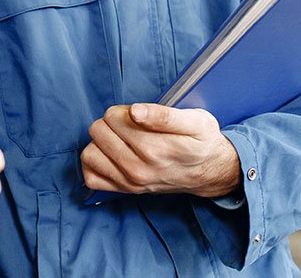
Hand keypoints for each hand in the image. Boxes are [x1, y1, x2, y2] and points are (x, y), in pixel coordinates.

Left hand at [81, 103, 241, 197]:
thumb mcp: (195, 120)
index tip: (138, 115)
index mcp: (155, 148)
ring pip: (90, 153)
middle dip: (112, 122)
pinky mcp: (125, 190)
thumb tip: (134, 111)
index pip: (114, 117)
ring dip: (101, 142)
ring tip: (120, 139)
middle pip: (99, 131)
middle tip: (131, 126)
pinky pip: (91, 177)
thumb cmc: (202, 142)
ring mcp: (130, 182)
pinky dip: (96, 163)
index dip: (124, 110)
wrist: (210, 172)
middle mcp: (139, 169)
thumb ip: (164, 115)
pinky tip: (110, 155)